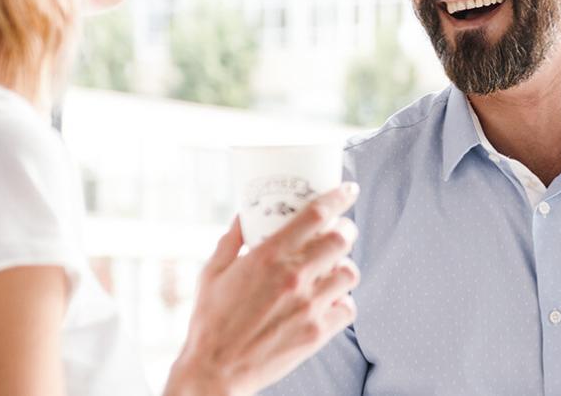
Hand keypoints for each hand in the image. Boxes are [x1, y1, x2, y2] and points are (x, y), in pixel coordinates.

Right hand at [164, 184, 360, 395]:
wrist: (216, 371)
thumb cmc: (210, 322)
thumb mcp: (212, 272)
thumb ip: (231, 239)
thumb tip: (244, 213)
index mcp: (268, 256)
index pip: (317, 215)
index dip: (339, 197)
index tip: (348, 190)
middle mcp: (294, 277)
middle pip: (342, 239)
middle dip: (346, 230)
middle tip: (341, 231)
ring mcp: (310, 306)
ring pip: (350, 273)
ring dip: (345, 266)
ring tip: (334, 268)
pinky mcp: (318, 332)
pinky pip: (348, 308)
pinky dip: (343, 302)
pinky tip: (330, 301)